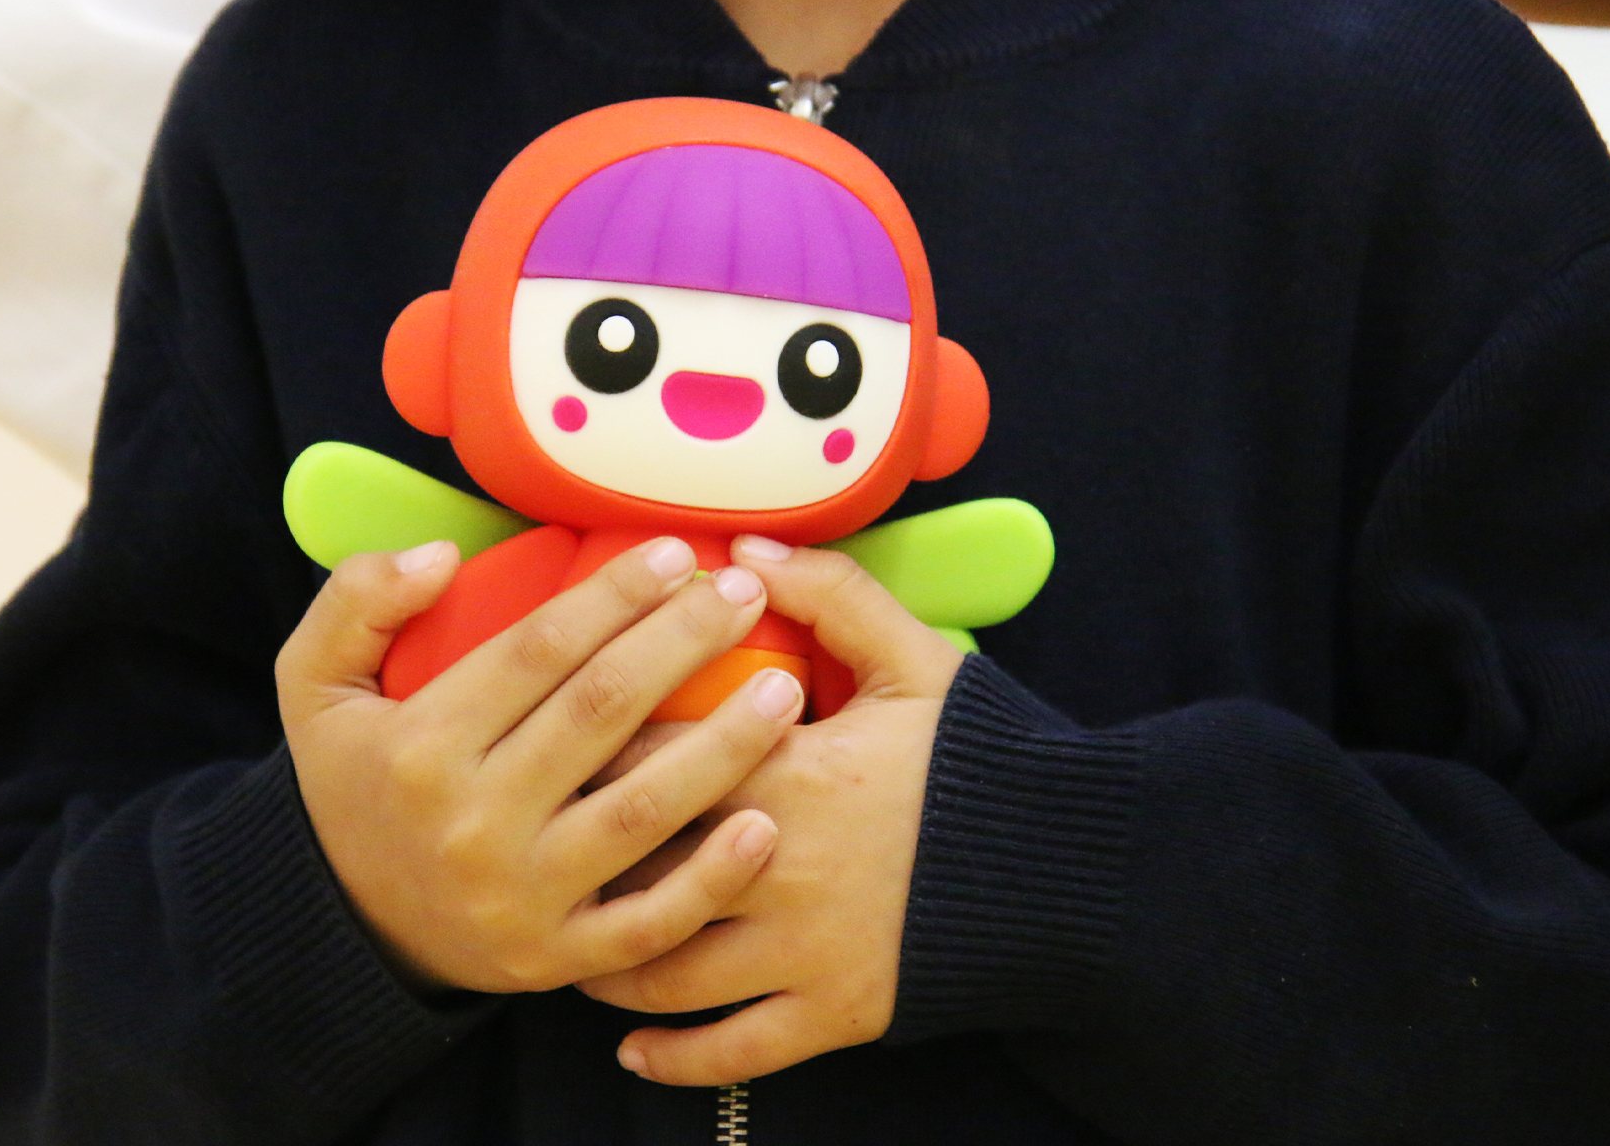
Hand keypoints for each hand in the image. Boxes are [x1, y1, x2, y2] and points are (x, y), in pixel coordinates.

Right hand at [275, 536, 805, 992]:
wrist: (349, 928)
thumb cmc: (357, 786)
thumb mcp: (314, 686)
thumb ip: (357, 604)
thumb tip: (438, 555)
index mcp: (422, 746)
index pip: (537, 652)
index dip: (613, 595)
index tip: (676, 552)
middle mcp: (472, 823)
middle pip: (601, 713)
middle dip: (684, 644)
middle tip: (744, 597)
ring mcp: (521, 898)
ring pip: (641, 812)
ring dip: (724, 747)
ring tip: (787, 691)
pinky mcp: (558, 959)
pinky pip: (648, 924)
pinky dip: (710, 880)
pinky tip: (763, 826)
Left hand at [576, 536, 964, 1084]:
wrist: (1074, 867)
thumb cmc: (989, 758)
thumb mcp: (918, 659)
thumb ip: (831, 594)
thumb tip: (741, 550)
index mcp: (784, 770)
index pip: (649, 755)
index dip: (591, 749)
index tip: (554, 746)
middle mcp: (771, 865)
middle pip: (635, 864)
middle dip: (578, 859)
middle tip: (535, 848)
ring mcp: (799, 950)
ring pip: (665, 968)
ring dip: (603, 963)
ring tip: (569, 948)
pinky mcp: (834, 1012)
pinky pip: (734, 1051)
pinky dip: (676, 1059)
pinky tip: (633, 1052)